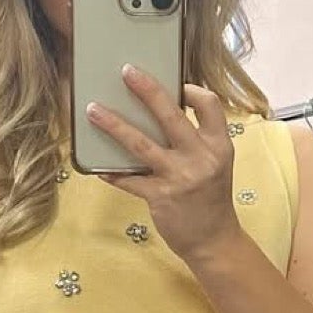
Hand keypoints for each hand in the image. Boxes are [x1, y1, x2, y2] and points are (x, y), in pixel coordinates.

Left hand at [84, 66, 241, 268]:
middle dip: (147, 90)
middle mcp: (200, 156)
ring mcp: (179, 177)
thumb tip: (165, 118)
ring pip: (141, 144)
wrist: (213, 240)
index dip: (192, 90)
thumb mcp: (215, 164)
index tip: (177, 84)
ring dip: (114, 126)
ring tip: (94, 110)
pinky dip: (112, 173)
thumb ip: (197, 142)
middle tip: (127, 72)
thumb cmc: (211, 199)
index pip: (209, 104)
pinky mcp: (160, 197)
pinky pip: (130, 180)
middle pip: (171, 115)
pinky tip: (97, 168)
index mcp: (219, 144)